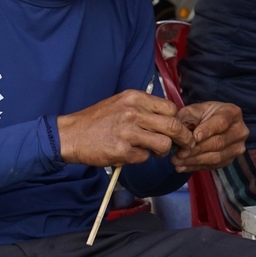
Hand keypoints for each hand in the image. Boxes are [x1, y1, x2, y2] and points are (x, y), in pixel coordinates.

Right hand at [58, 91, 186, 166]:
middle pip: (173, 126)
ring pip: (164, 144)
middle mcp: (133, 113)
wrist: (70, 134)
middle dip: (184, 138)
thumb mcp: (121, 103)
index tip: (179, 129)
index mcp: (135, 98)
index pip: (171, 108)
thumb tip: (171, 118)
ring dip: (162, 151)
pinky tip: (130, 154)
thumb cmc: (97, 120)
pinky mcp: (121, 150)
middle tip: (185, 144)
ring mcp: (127, 132)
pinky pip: (145, 158)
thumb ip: (145, 108)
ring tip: (154, 151)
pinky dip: (141, 159)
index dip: (179, 120)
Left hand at [173, 102, 248, 171]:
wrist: (213, 123)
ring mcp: (237, 147)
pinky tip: (182, 167)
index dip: (207, 130)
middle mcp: (240, 130)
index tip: (193, 137)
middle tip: (179, 153)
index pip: (221, 123)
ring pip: (217, 157)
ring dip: (195, 161)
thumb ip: (188, 117)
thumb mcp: (195, 109)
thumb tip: (180, 130)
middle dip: (197, 149)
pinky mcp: (231, 159)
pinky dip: (196, 167)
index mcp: (232, 113)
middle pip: (219, 142)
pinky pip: (214, 166)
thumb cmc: (203, 115)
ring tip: (177, 161)